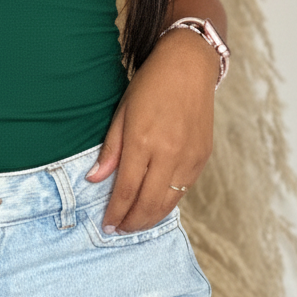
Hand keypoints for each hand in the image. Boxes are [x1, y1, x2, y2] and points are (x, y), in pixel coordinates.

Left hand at [85, 29, 218, 232]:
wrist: (188, 66)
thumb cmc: (150, 85)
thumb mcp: (121, 111)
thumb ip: (110, 149)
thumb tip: (94, 179)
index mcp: (143, 141)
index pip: (126, 190)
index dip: (115, 212)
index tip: (106, 225)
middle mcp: (168, 154)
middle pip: (148, 203)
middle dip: (132, 222)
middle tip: (119, 230)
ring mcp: (189, 158)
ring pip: (169, 202)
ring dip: (150, 218)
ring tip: (134, 223)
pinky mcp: (202, 157)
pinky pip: (183, 190)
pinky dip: (168, 203)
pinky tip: (155, 204)